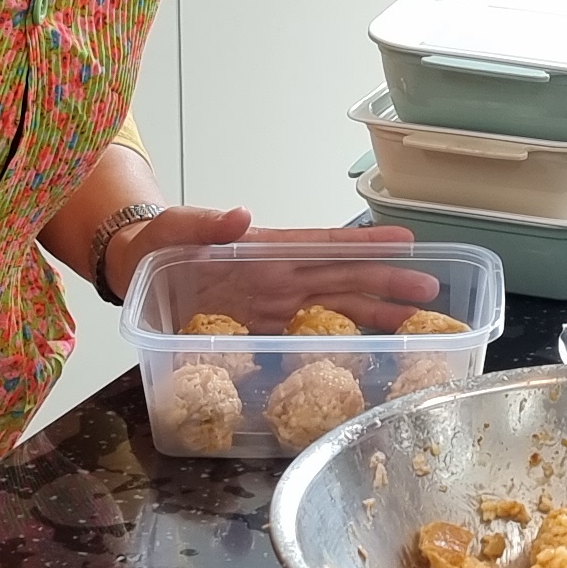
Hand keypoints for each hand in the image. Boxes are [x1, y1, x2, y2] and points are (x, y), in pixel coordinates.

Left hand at [118, 215, 437, 327]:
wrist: (135, 268)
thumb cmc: (155, 242)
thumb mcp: (174, 228)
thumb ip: (205, 222)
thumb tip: (241, 215)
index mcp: (268, 250)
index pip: (327, 246)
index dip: (366, 245)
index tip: (408, 244)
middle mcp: (281, 277)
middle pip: (346, 279)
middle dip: (389, 284)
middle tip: (432, 293)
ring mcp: (276, 304)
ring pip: (338, 308)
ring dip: (377, 315)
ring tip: (417, 325)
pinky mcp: (264, 328)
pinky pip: (310, 336)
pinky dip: (342, 342)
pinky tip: (369, 352)